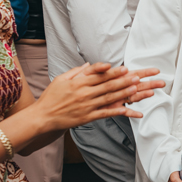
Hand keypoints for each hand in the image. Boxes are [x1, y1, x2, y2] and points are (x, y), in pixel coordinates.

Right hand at [35, 63, 161, 128]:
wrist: (43, 116)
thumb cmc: (52, 96)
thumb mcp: (61, 79)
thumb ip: (77, 71)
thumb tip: (90, 63)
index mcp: (79, 82)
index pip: (99, 75)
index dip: (113, 72)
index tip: (125, 68)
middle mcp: (84, 93)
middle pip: (108, 86)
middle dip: (124, 81)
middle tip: (138, 77)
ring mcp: (88, 106)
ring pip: (110, 98)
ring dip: (125, 93)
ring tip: (137, 89)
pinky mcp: (89, 117)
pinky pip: (107, 114)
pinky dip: (120, 112)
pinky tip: (131, 111)